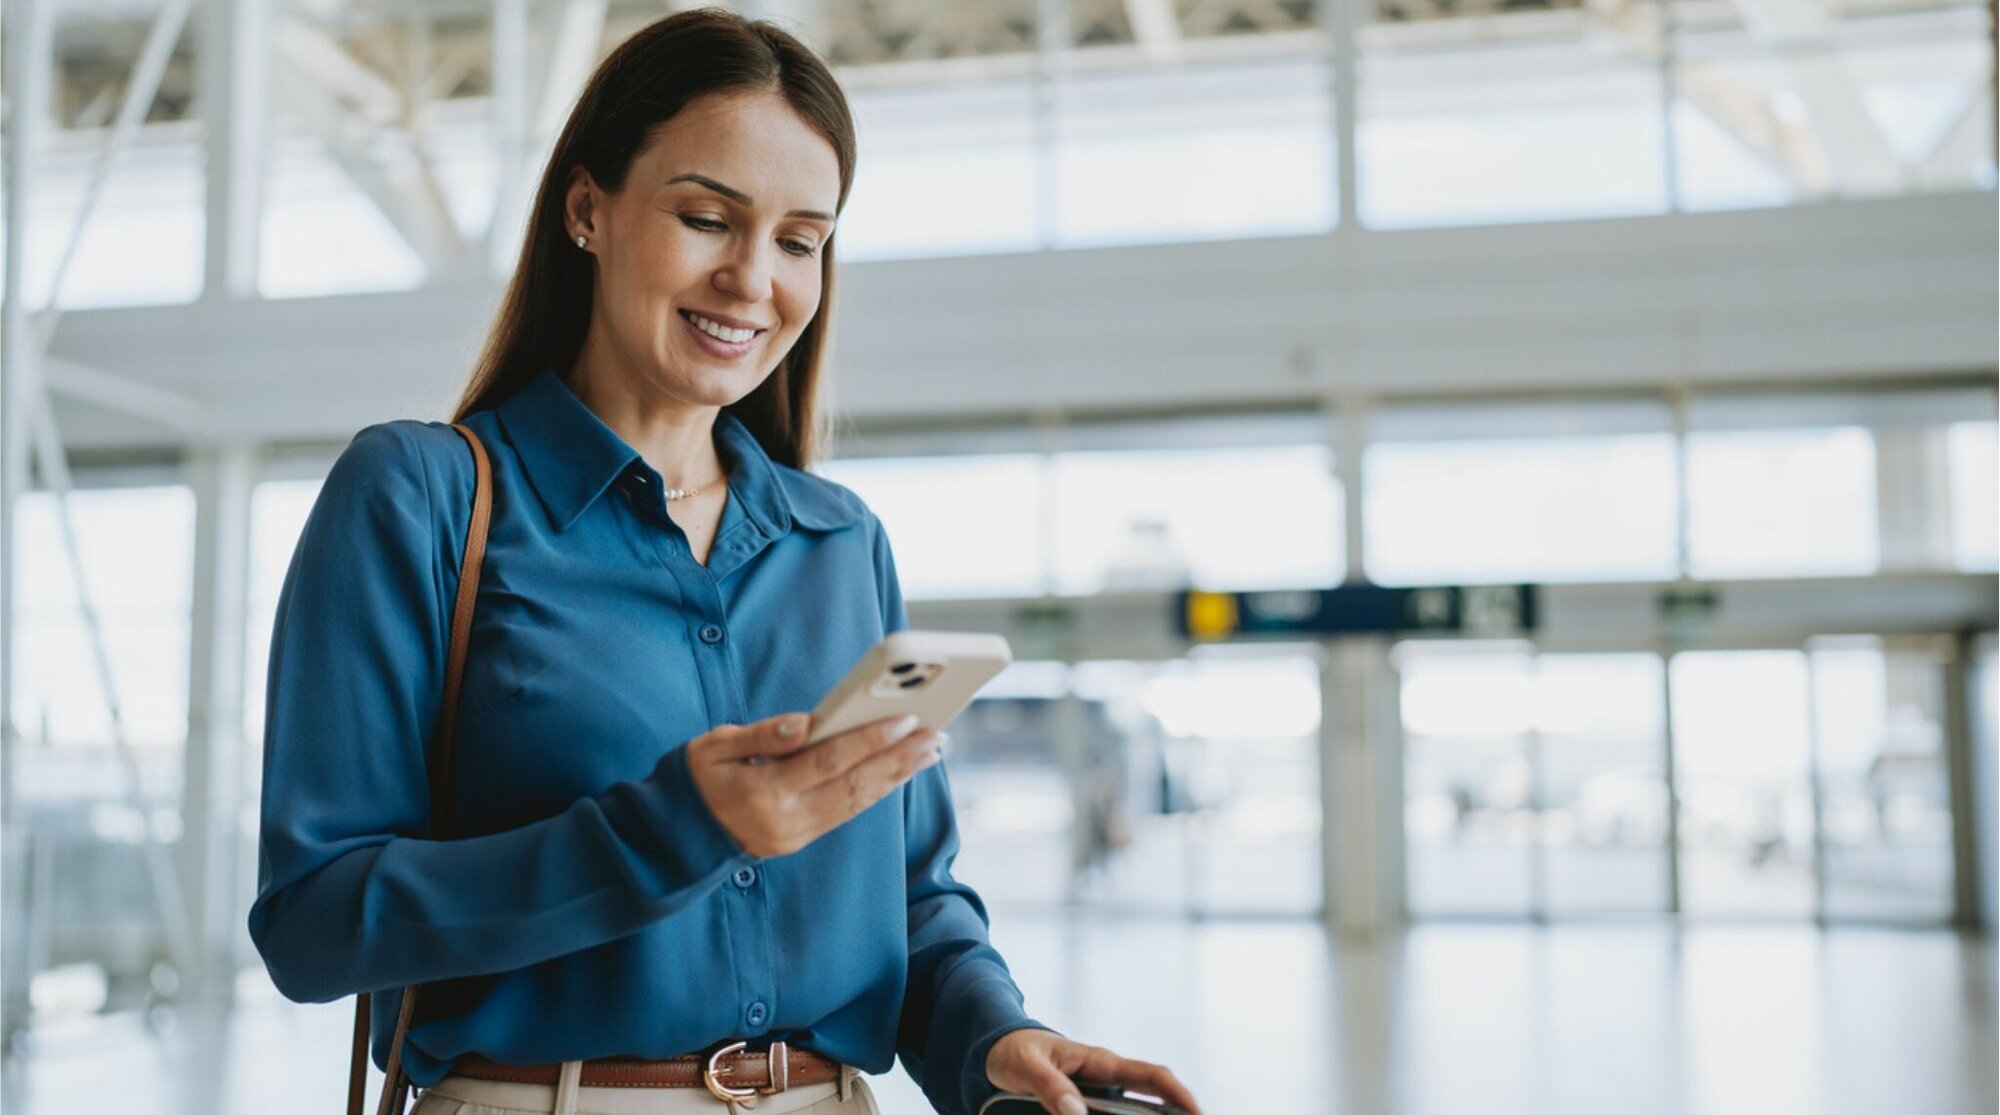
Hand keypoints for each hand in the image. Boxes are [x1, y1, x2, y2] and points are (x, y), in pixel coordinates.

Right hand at [685, 711, 942, 858]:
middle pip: (854, 786)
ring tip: (929, 750)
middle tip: (936, 734)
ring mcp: (796, 834)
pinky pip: (847, 812)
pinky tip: (898, 771)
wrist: (675, 837)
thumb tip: (806, 722)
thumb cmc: (696, 779)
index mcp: (762, 791)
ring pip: (857, 803)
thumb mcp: (713, 747)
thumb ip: (762, 735)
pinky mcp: (801, 839)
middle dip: (898, 759)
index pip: (826, 761)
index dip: (868, 740)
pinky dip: (876, 790)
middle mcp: (786, 819)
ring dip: (897, 775)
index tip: (905, 720)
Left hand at [985, 1028, 1202, 1114]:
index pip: (1150, 1077)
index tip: (1198, 1112)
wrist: (995, 1048)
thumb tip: (1076, 1114)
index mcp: (1100, 1062)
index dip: (1178, 1094)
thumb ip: (1050, 1087)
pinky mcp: (1083, 1109)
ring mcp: (1097, 1097)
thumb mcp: (1027, 1065)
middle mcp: (1106, 1080)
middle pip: (1152, 1104)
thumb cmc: (1014, 1050)